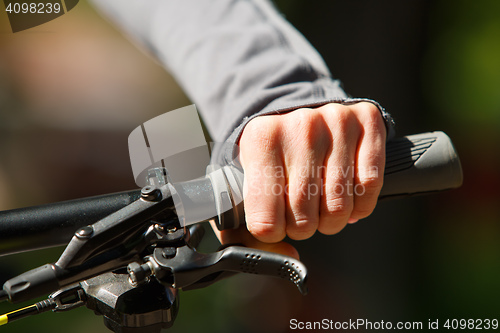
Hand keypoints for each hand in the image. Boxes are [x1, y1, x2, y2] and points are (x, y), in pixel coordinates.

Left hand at [212, 102, 385, 258]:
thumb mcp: (243, 178)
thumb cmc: (268, 154)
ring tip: (322, 210)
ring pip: (339, 205)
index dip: (272, 232)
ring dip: (332, 220)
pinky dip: (361, 204)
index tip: (275, 224)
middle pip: (304, 215)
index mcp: (260, 140)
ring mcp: (336, 121)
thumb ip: (246, 225)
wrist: (294, 108)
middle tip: (301, 218)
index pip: (266, 218)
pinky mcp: (366, 120)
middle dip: (303, 227)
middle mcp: (300, 127)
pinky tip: (349, 199)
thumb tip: (284, 253)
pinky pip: (370, 185)